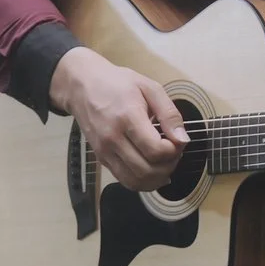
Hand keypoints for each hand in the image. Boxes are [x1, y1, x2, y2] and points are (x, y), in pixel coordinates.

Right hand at [50, 45, 189, 190]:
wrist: (82, 86)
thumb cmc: (116, 83)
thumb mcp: (149, 87)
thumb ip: (169, 113)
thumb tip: (182, 139)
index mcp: (128, 117)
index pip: (156, 150)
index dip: (174, 151)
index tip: (178, 140)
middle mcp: (113, 138)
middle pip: (147, 170)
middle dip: (169, 166)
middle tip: (174, 152)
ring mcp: (105, 151)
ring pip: (135, 181)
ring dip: (157, 178)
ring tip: (164, 162)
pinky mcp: (101, 158)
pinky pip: (124, 180)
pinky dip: (142, 181)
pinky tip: (152, 171)